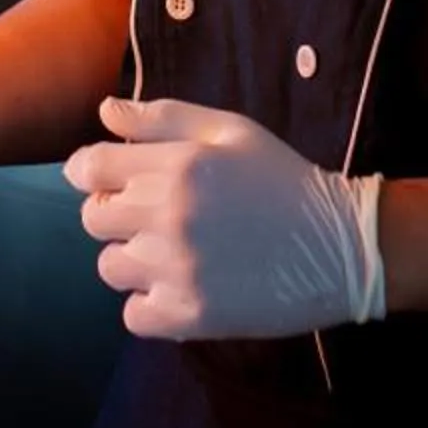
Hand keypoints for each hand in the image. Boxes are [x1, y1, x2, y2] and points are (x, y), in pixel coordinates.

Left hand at [65, 98, 385, 339]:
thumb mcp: (230, 131)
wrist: (338, 246)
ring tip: (175, 253)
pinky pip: (134, 315)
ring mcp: (177, 270)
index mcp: (176, 166)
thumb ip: (162, 118)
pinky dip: (150, 306)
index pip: (89, 168)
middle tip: (156, 216)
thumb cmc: (282, 179)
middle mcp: (168, 217)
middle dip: (115, 213)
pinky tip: (182, 287)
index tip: (113, 181)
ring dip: (133, 260)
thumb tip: (104, 111)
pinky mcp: (190, 316)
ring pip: (110, 267)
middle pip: (93, 219)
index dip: (93, 172)